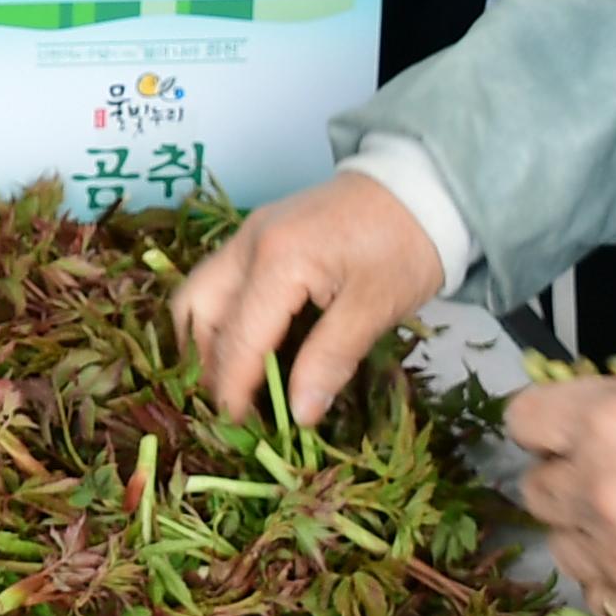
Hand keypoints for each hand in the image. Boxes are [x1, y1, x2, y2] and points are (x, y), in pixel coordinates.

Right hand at [170, 169, 445, 423]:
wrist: (420, 187)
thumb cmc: (404, 246)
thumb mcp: (374, 307)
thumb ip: (331, 359)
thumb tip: (300, 413)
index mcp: (278, 260)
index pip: (239, 337)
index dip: (233, 387)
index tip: (234, 427)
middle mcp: (248, 243)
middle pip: (195, 308)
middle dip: (203, 361)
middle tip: (228, 402)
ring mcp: (249, 234)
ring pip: (200, 291)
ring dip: (205, 338)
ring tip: (231, 379)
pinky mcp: (260, 235)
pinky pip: (221, 281)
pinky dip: (222, 318)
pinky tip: (248, 346)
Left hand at [505, 372, 615, 615]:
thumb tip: (581, 431)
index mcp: (604, 421)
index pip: (525, 422)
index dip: (544, 431)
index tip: (560, 438)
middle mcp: (597, 486)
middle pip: (536, 490)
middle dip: (567, 485)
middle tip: (609, 484)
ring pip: (561, 547)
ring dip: (587, 537)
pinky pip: (599, 597)